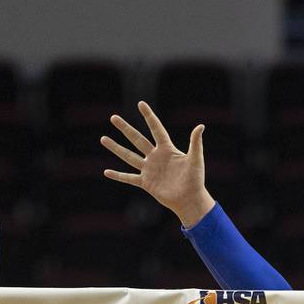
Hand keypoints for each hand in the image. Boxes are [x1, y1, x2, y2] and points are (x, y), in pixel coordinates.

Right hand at [101, 101, 214, 227]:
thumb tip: (200, 126)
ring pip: (129, 156)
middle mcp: (155, 157)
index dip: (149, 116)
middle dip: (125, 129)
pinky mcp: (145, 183)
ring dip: (116, 148)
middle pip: (137, 139)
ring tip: (103, 138)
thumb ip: (195, 143)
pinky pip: (129, 178)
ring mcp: (149, 169)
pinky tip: (106, 171)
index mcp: (167, 149)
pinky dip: (118, 175)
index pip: (156, 129)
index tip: (140, 104)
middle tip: (113, 118)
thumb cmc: (195, 179)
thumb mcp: (195, 159)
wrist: (190, 199)